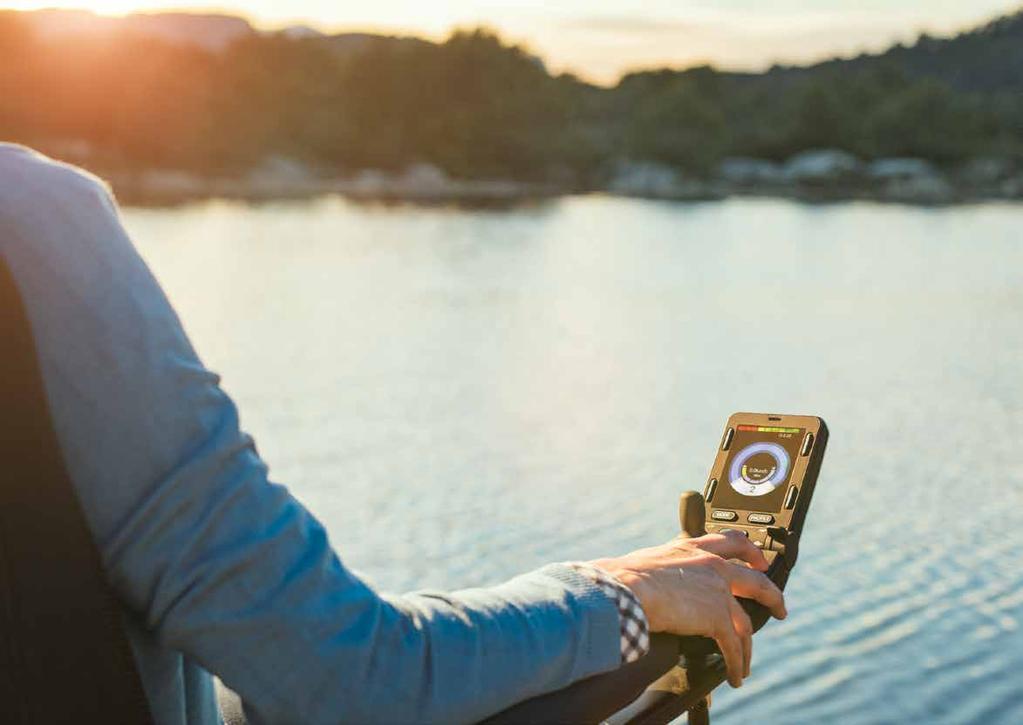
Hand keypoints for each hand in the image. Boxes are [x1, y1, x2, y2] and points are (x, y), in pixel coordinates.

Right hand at [590, 531, 786, 687]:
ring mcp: (719, 592)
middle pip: (756, 581)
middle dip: (772, 596)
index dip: (751, 552)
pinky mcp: (717, 618)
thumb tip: (652, 580)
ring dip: (749, 646)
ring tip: (747, 662)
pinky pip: (733, 647)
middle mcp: (712, 566)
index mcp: (694, 548)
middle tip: (779, 607)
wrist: (628, 588)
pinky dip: (736, 664)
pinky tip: (735, 675)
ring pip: (746, 623)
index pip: (732, 542)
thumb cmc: (625, 575)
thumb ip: (664, 567)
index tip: (759, 562)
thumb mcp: (650, 559)